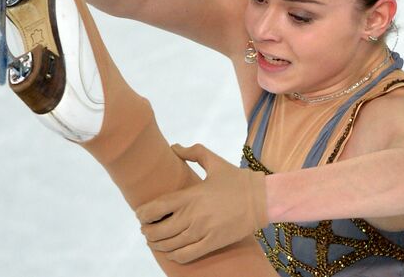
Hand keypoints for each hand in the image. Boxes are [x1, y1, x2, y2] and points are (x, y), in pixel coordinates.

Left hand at [136, 143, 268, 263]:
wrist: (262, 199)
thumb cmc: (237, 179)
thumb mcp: (214, 161)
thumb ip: (193, 152)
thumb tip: (174, 148)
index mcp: (190, 195)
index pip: (155, 208)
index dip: (142, 214)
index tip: (140, 215)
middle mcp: (192, 215)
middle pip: (158, 231)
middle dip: (147, 232)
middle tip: (146, 229)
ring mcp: (202, 232)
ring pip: (169, 245)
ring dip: (157, 245)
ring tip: (155, 241)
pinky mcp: (212, 243)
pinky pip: (186, 255)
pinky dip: (174, 256)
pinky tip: (172, 252)